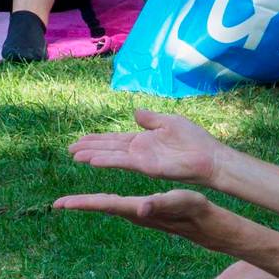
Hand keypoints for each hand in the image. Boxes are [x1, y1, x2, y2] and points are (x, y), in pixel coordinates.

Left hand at [52, 188, 230, 247]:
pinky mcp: (146, 212)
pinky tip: (104, 198)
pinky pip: (119, 205)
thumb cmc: (197, 212)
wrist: (210, 227)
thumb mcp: (181, 202)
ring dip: (91, 202)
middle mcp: (135, 213)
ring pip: (109, 206)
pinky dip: (106, 200)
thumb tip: (139, 208)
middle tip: (57, 204)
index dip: (82, 202)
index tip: (61, 203)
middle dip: (80, 204)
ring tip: (73, 201)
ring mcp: (140, 214)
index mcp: (138, 209)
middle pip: (102, 206)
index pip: (105, 204)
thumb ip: (161, 203)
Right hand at [70, 109, 223, 185]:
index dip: (97, 139)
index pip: (114, 139)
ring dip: (93, 155)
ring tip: (75, 155)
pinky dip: (108, 161)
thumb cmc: (194, 140)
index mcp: (143, 139)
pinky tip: (93, 160)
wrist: (209, 157)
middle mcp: (138, 151)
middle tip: (69, 148)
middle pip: (108, 148)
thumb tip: (134, 112)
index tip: (80, 139)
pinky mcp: (147, 166)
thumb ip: (150, 119)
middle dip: (89, 148)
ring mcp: (141, 159)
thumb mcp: (169, 122)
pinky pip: (123, 162)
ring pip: (111, 156)